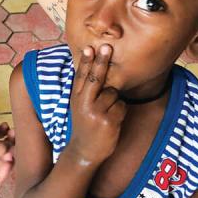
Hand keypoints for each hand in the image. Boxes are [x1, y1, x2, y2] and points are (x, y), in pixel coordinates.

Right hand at [0, 91, 13, 186]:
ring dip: (10, 142)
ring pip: (2, 149)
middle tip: (13, 147)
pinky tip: (5, 125)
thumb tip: (12, 153)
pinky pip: (1, 136)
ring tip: (11, 133)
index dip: (3, 173)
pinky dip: (6, 132)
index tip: (9, 159)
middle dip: (8, 157)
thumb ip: (0, 151)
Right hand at [68, 45, 126, 164]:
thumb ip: (86, 91)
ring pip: (114, 94)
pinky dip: (120, 112)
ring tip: (107, 114)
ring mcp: (96, 113)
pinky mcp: (108, 121)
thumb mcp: (80, 107)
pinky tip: (112, 121)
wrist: (84, 151)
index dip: (86, 61)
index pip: (81, 76)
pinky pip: (121, 106)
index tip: (89, 48)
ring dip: (115, 101)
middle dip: (101, 62)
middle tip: (107, 47)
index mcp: (76, 98)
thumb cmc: (85, 125)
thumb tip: (97, 70)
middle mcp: (84, 104)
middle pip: (96, 78)